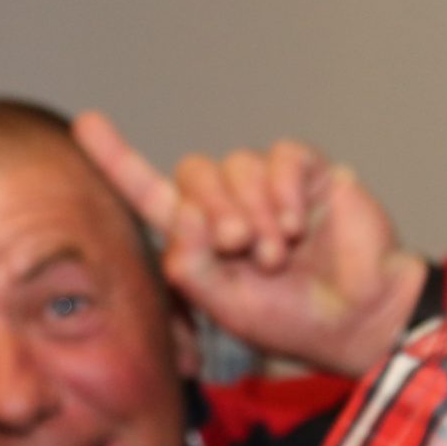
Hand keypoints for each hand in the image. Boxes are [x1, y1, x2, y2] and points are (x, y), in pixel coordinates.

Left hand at [74, 112, 427, 378]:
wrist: (360, 319)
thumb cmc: (293, 320)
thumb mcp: (226, 306)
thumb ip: (191, 265)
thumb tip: (184, 214)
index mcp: (202, 237)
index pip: (150, 191)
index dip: (118, 157)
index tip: (85, 124)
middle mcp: (232, 205)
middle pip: (195, 173)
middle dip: (213, 211)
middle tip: (239, 248)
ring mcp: (271, 187)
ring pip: (237, 165)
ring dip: (255, 212)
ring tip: (276, 252)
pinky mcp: (311, 174)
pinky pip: (281, 157)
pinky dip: (284, 190)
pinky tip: (298, 225)